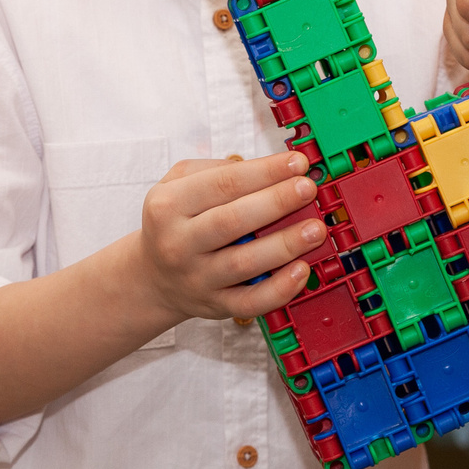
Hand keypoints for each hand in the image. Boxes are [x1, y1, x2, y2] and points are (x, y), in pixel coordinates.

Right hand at [125, 151, 327, 322]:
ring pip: (244, 263)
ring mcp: (197, 278)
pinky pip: (250, 302)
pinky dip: (278, 289)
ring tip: (315, 228)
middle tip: (308, 189)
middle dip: (276, 202)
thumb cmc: (175, 222)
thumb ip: (218, 170)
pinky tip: (301, 271)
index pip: (223, 183)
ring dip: (284, 245)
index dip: (265, 171)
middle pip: (232, 221)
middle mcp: (179, 243)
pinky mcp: (215, 306)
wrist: (153, 277)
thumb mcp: (177, 184)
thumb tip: (271, 168)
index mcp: (169, 205)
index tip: (297, 163)